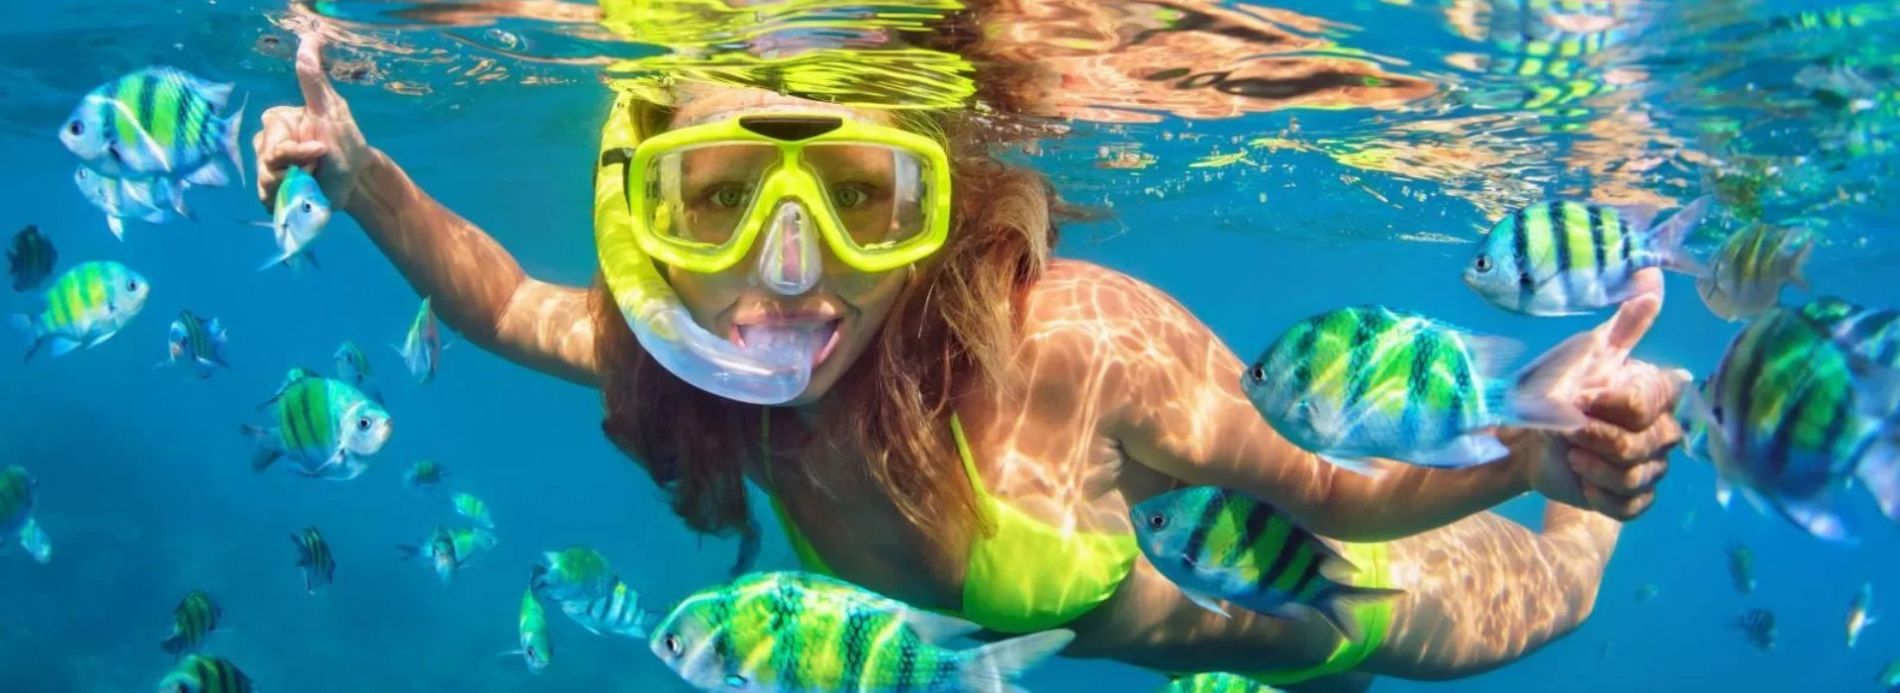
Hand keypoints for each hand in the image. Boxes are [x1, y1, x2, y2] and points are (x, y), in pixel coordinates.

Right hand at [254, 30, 372, 212]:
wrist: (356, 182)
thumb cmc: (347, 143)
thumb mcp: (333, 111)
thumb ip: (314, 81)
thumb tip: (309, 41)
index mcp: (278, 122)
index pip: (272, 139)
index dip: (295, 151)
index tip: (320, 150)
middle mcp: (267, 143)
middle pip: (266, 162)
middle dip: (295, 169)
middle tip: (317, 167)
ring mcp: (268, 168)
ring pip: (265, 182)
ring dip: (293, 187)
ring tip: (312, 182)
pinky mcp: (273, 192)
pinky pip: (267, 199)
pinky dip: (286, 201)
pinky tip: (302, 196)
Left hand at [1520, 269, 1688, 519]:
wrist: (1522, 435)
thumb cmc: (1553, 387)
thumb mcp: (1584, 352)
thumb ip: (1625, 324)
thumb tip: (1652, 277)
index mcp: (1656, 393)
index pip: (1653, 402)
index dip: (1614, 404)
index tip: (1582, 396)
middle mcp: (1664, 431)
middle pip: (1646, 444)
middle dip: (1597, 438)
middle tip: (1566, 429)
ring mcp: (1651, 467)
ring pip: (1638, 477)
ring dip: (1594, 465)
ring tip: (1569, 452)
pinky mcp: (1633, 499)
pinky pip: (1631, 507)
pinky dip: (1600, 495)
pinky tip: (1579, 479)